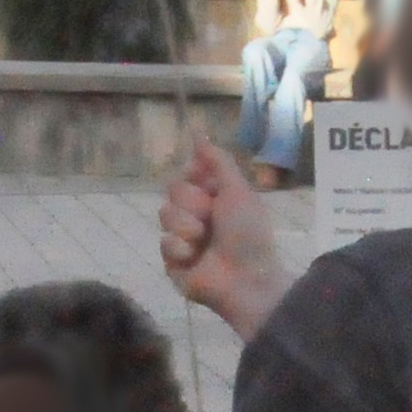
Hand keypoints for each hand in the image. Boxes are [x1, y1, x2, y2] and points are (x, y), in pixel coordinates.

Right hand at [160, 139, 290, 338]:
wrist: (246, 279)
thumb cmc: (248, 234)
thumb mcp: (238, 191)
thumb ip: (217, 161)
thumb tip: (197, 132)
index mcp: (213, 197)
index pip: (187, 172)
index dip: (193, 175)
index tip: (204, 181)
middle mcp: (196, 214)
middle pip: (172, 190)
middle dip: (192, 203)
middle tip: (210, 217)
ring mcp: (183, 237)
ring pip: (164, 214)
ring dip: (186, 226)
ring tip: (203, 241)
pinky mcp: (173, 261)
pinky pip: (163, 243)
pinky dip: (180, 248)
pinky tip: (194, 258)